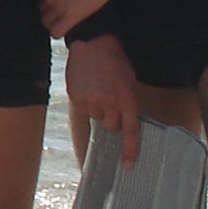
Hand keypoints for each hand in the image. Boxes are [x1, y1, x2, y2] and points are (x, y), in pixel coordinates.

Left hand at [35, 0, 109, 33]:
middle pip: (41, 5)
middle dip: (50, 6)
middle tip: (63, 5)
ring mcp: (57, 6)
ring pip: (45, 20)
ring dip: (53, 20)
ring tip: (63, 18)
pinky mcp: (69, 17)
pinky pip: (55, 31)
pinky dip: (59, 31)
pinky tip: (66, 27)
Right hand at [63, 36, 142, 166]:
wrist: (94, 43)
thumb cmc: (115, 63)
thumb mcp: (129, 83)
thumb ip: (127, 104)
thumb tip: (122, 125)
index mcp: (127, 98)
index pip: (131, 130)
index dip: (130, 150)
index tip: (128, 165)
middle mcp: (109, 102)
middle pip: (112, 126)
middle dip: (113, 117)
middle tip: (111, 99)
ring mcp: (91, 100)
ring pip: (96, 118)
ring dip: (98, 108)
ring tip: (98, 87)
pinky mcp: (76, 97)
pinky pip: (84, 109)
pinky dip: (86, 101)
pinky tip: (88, 86)